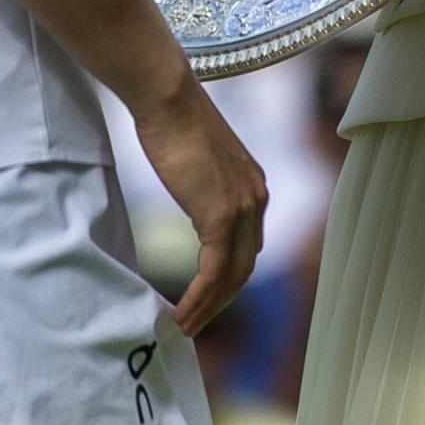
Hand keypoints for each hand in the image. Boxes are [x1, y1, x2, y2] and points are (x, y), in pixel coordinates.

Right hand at [130, 76, 267, 334]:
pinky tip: (183, 312)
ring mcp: (242, 209)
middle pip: (245, 266)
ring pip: (233, 275)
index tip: (207, 295)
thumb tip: (192, 193)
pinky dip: (200, 296)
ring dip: (209, 306)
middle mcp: (257, 200)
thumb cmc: (172, 119)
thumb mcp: (198, 161)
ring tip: (186, 326)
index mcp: (254, 187)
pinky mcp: (220, 216)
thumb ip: (204, 184)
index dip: (228, 276)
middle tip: (197, 321)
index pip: (247, 244)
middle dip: (221, 299)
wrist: (168, 98)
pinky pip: (214, 271)